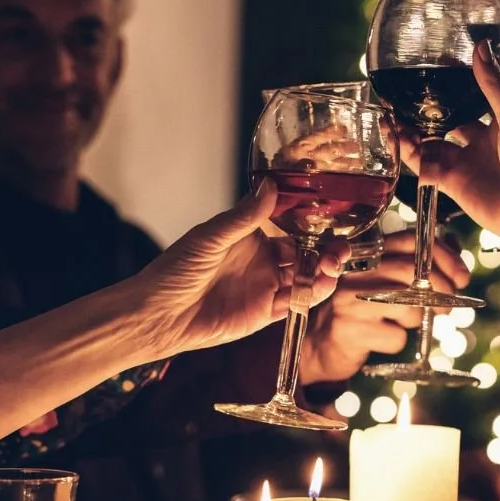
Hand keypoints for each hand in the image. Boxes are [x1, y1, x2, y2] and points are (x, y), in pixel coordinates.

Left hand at [132, 183, 346, 356]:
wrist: (160, 315)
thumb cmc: (175, 270)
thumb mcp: (211, 237)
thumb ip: (244, 216)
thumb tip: (270, 186)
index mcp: (250, 235)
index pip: (290, 224)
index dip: (313, 221)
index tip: (332, 214)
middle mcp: (262, 259)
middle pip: (306, 252)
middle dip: (326, 249)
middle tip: (339, 248)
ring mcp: (265, 286)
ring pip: (306, 277)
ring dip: (323, 271)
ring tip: (333, 266)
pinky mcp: (265, 313)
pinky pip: (296, 303)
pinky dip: (311, 295)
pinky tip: (320, 286)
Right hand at [299, 230, 470, 383]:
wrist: (321, 344)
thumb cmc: (363, 309)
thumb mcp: (387, 282)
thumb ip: (416, 266)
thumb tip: (455, 253)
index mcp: (367, 254)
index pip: (410, 240)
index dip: (442, 255)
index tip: (462, 276)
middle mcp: (356, 271)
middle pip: (410, 270)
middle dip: (441, 289)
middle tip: (448, 306)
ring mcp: (350, 300)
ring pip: (406, 305)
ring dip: (417, 319)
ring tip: (403, 322)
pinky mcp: (349, 330)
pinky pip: (395, 337)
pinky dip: (398, 341)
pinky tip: (382, 339)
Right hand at [398, 42, 499, 244]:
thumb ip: (493, 85)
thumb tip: (481, 46)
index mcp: (496, 124)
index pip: (465, 100)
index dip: (444, 90)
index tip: (424, 73)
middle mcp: (478, 143)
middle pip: (441, 124)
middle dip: (419, 114)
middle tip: (397, 100)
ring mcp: (465, 164)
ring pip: (428, 145)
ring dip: (409, 134)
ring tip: (390, 120)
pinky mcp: (453, 185)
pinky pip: (425, 168)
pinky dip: (410, 157)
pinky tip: (399, 143)